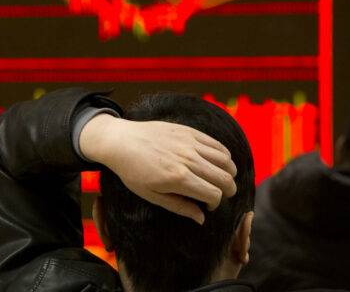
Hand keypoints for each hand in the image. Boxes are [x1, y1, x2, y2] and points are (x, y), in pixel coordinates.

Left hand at [79, 114, 236, 223]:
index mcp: (179, 178)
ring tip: (221, 179)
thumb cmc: (132, 171)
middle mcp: (188, 159)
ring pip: (225, 160)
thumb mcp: (151, 195)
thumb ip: (179, 207)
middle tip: (221, 194)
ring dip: (229, 172)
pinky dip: (224, 155)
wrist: (120, 141)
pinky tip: (218, 162)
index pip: (214, 195)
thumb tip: (202, 218)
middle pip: (225, 178)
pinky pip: (217, 144)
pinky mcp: (189, 131)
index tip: (207, 206)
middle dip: (229, 191)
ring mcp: (190, 143)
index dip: (215, 204)